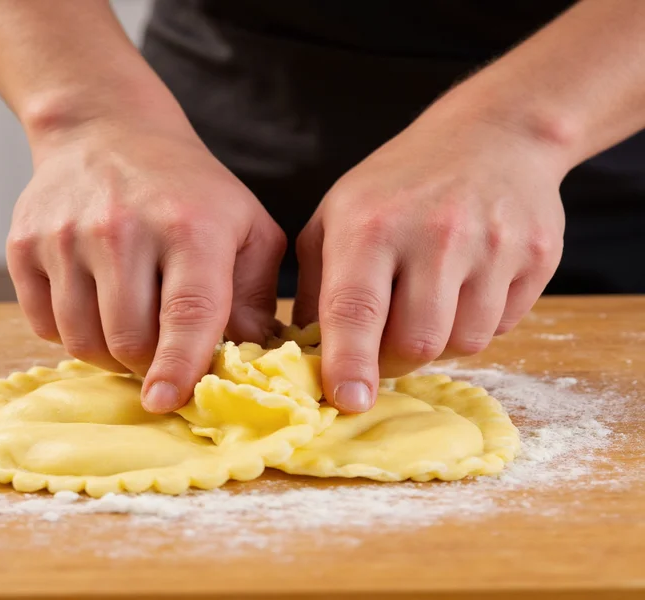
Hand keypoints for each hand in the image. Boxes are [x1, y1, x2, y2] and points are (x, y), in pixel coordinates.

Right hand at [7, 121, 285, 412]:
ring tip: (131, 330)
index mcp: (190, 228)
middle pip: (129, 339)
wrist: (107, 130)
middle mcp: (122, 229)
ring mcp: (65, 237)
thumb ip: (255, 296)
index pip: (187, 313)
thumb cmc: (188, 191)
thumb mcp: (246, 228)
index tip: (167, 402)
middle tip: (163, 355)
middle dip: (149, 365)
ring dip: (109, 355)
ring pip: (81, 340)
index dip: (180, 366)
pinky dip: (71, 333)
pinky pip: (43, 324)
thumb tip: (249, 360)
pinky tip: (94, 306)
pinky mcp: (24, 245)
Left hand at [293, 95, 565, 412]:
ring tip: (430, 300)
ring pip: (464, 342)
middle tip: (386, 343)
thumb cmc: (398, 185)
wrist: (492, 134)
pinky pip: (502, 326)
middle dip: (395, 360)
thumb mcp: (336, 217)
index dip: (350, 364)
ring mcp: (492, 244)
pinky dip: (477, 320)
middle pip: (417, 343)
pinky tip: (468, 283)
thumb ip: (316, 286)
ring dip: (440, 341)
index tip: (348, 402)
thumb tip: (308, 353)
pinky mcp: (536, 256)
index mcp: (371, 225)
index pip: (355, 309)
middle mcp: (434, 235)